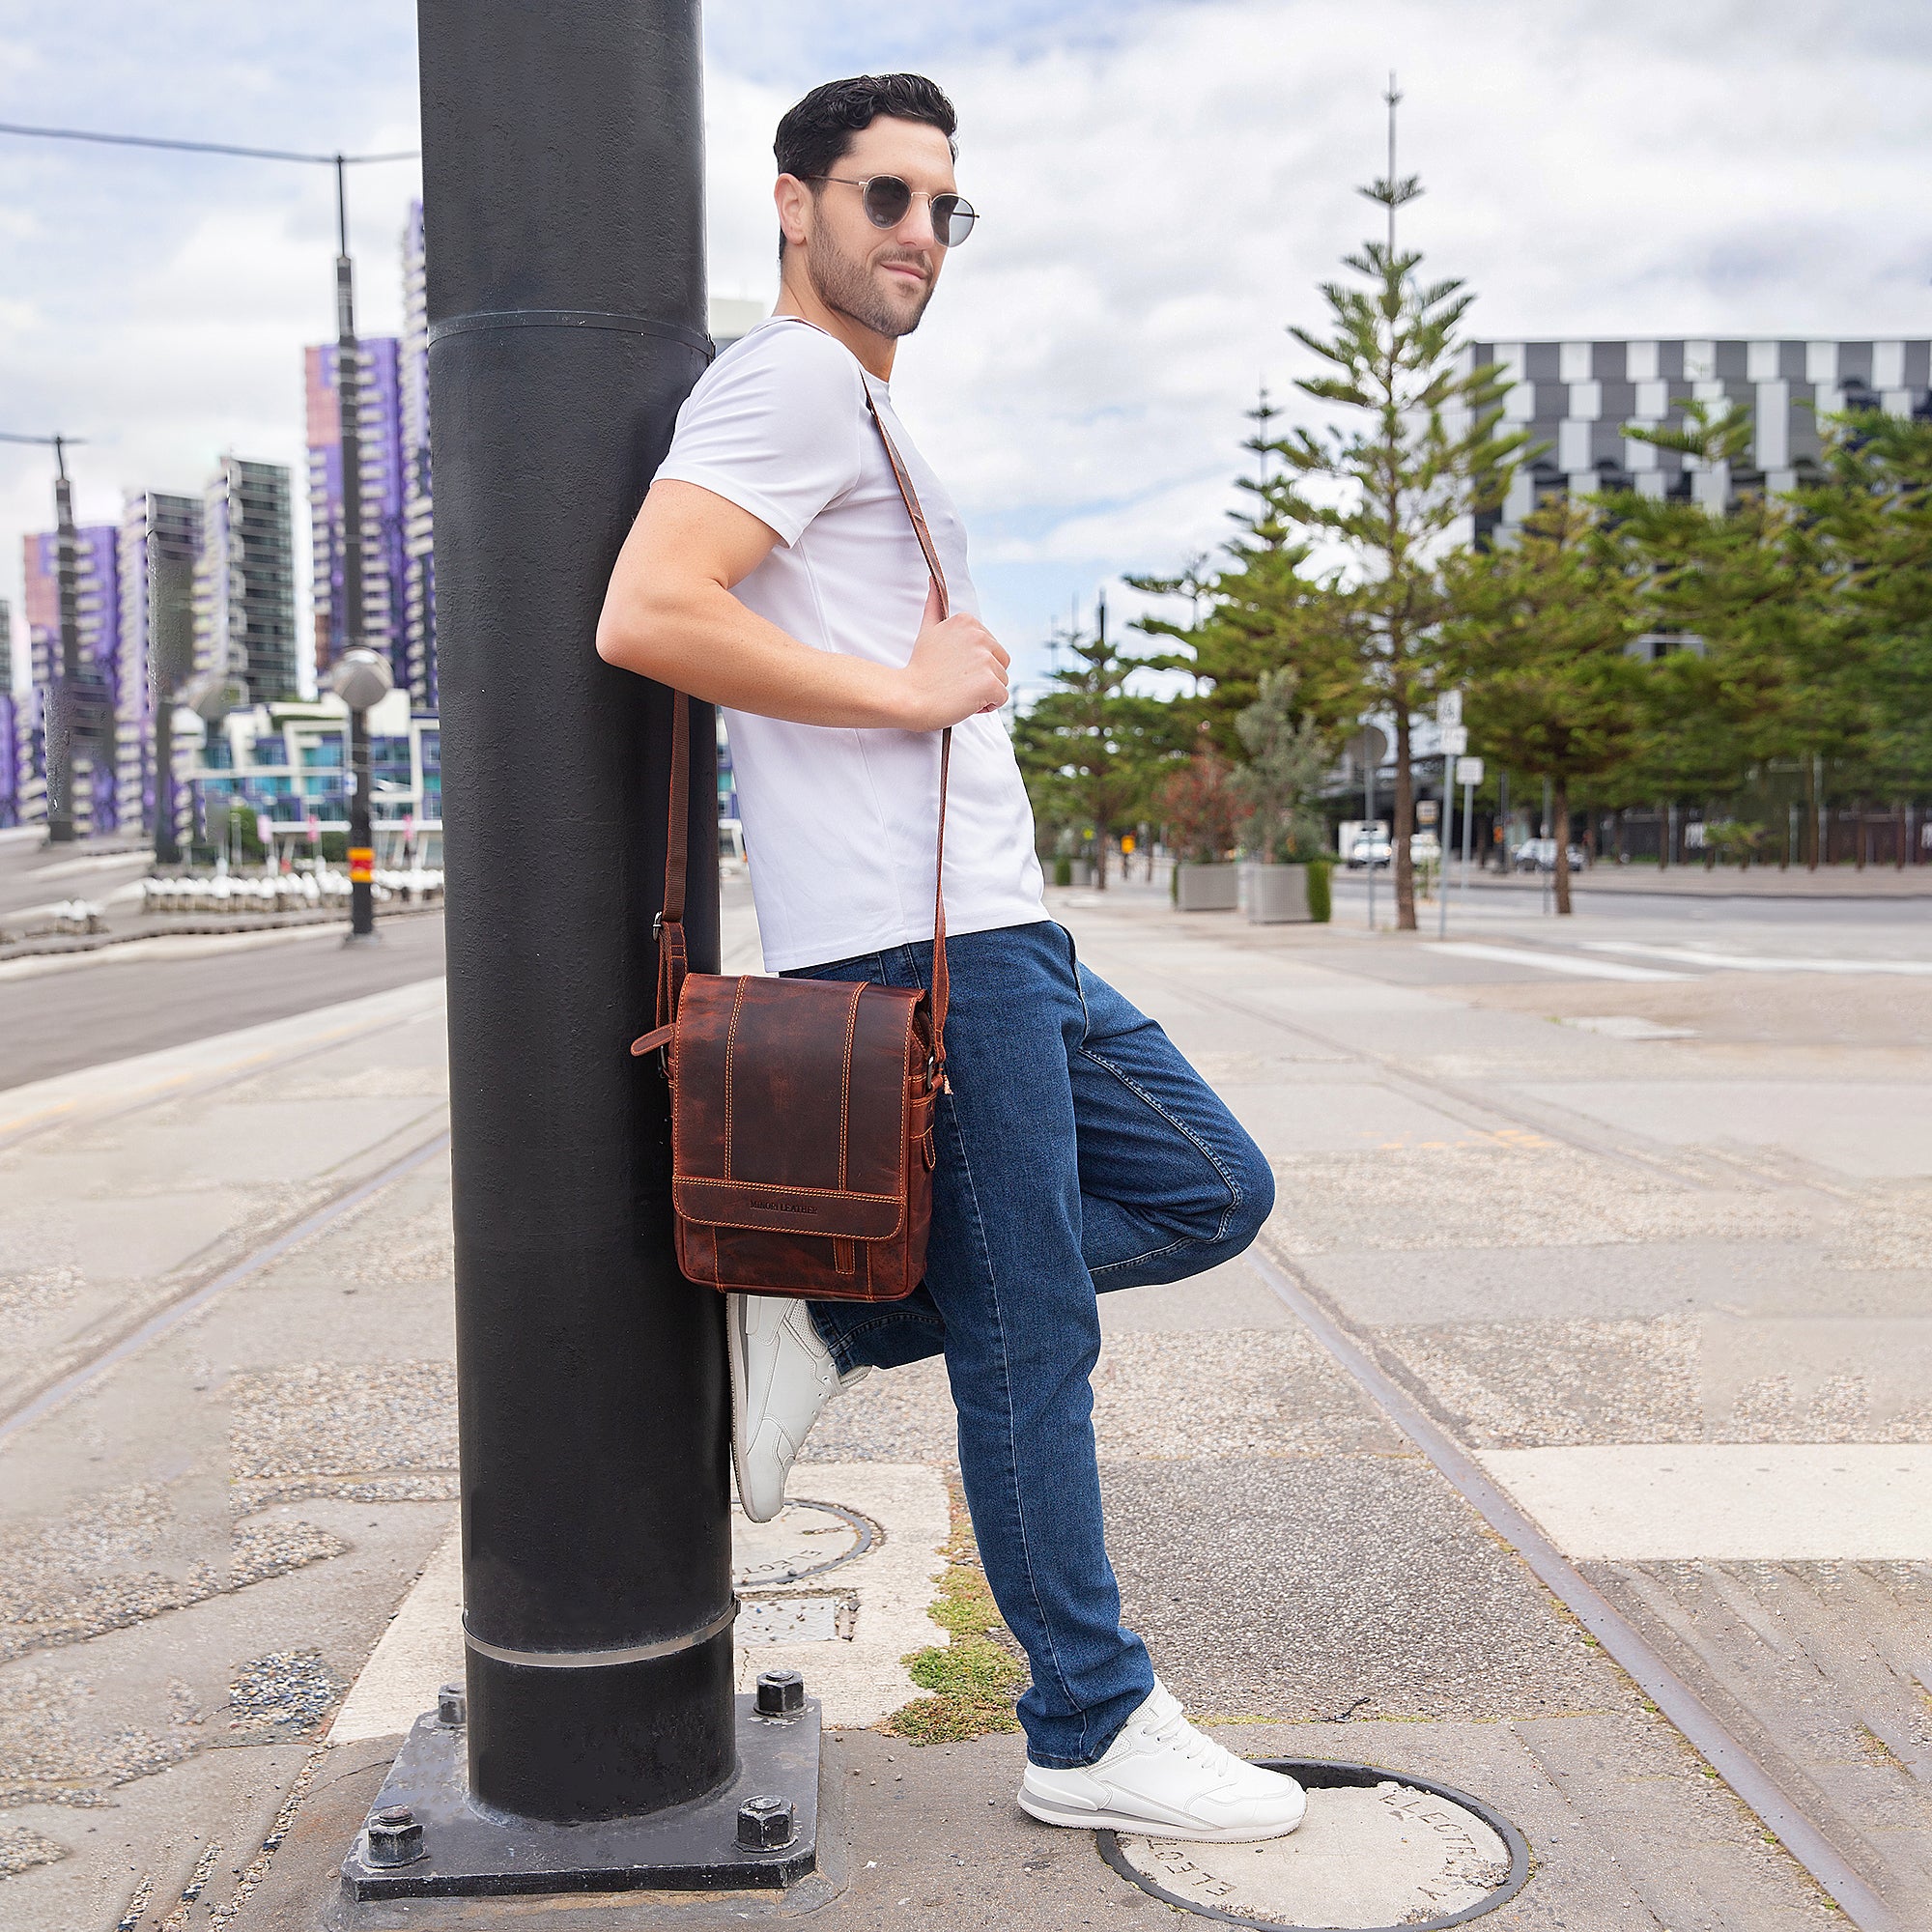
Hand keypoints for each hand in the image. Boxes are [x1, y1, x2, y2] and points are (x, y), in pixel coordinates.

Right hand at [896, 579, 1009, 728]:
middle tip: (955, 681)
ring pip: (1002, 681)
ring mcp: (985, 659)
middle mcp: (980, 636)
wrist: (909, 697)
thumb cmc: (919, 668)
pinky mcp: (989, 682)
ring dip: (985, 692)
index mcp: (968, 621)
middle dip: (984, 676)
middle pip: (1001, 663)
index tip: (952, 667)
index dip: (974, 663)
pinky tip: (965, 702)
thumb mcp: (927, 630)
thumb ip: (934, 606)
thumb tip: (933, 580)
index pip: (991, 647)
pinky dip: (987, 706)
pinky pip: (1001, 698)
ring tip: (959, 692)